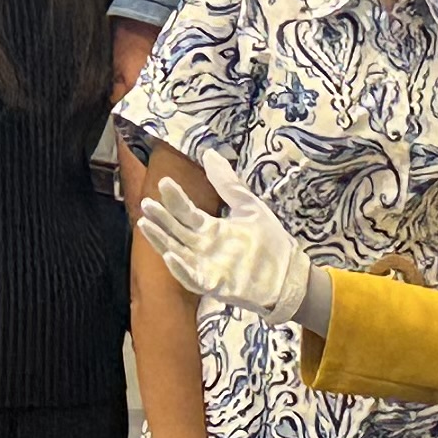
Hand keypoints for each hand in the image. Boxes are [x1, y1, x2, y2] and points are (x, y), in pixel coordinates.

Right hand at [134, 166, 321, 325]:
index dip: (175, 199)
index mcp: (209, 229)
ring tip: (146, 225)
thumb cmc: (268, 240)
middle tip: (147, 204)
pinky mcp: (215, 284)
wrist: (290, 272)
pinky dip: (181, 269)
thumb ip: (228, 184)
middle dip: (161, 218)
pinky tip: (170, 256)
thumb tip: (209, 153)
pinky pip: (193, 278)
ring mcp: (207, 267)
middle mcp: (203, 247)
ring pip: (177, 252)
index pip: (186, 212)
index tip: (164, 182)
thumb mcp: (248, 206)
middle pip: (176, 231)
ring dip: (161, 240)